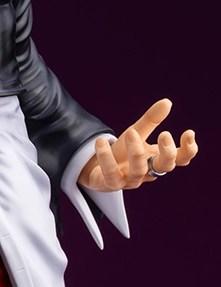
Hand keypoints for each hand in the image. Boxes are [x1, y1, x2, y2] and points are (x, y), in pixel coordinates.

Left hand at [77, 98, 197, 191]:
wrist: (97, 169)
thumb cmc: (122, 152)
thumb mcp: (136, 132)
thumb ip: (151, 120)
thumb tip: (167, 102)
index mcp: (157, 159)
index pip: (180, 159)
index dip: (188, 150)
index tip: (188, 132)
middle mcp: (147, 172)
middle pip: (164, 167)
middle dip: (167, 152)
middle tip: (165, 133)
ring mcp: (129, 180)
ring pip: (138, 170)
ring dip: (136, 152)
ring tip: (130, 132)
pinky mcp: (110, 184)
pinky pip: (110, 174)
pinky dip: (106, 158)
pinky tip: (101, 142)